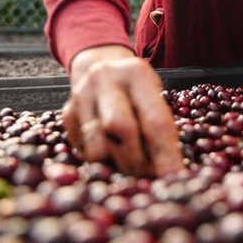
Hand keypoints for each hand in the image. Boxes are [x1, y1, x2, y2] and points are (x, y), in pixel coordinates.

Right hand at [62, 45, 183, 176]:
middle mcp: (106, 80)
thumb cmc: (136, 89)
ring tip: (132, 167)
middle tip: (150, 178)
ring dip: (117, 166)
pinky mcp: (67, 114)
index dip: (166, 154)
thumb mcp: (153, 95)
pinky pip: (83, 151)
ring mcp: (82, 96)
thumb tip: (170, 171)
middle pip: (120, 130)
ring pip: (97, 147)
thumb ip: (160, 126)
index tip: (175, 178)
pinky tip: (112, 154)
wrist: (99, 65)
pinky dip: (101, 161)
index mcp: (137, 74)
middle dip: (138, 162)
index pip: (155, 120)